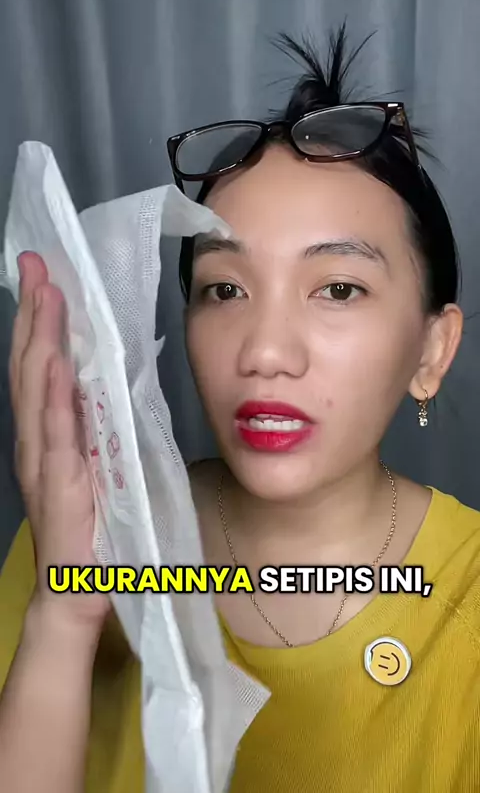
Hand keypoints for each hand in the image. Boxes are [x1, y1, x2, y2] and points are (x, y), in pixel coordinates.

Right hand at [9, 252, 109, 630]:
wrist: (79, 586)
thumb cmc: (93, 525)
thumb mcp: (99, 460)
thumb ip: (94, 423)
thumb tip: (103, 380)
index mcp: (51, 432)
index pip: (42, 365)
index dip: (42, 320)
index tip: (46, 277)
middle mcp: (38, 439)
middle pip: (32, 365)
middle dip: (34, 312)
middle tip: (37, 265)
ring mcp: (43, 461)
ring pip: (37, 390)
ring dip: (41, 340)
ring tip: (46, 296)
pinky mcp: (59, 486)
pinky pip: (55, 435)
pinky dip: (53, 397)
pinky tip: (56, 364)